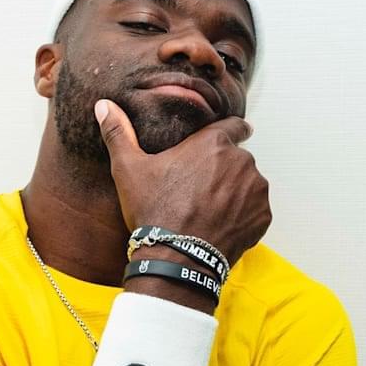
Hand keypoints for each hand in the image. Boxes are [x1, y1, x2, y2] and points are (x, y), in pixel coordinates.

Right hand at [95, 100, 270, 267]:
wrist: (176, 259)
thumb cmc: (154, 212)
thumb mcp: (128, 170)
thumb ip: (119, 133)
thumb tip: (103, 106)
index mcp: (214, 143)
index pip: (235, 126)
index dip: (228, 133)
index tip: (220, 145)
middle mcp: (241, 161)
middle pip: (237, 159)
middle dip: (223, 171)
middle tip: (199, 191)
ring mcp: (256, 190)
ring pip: (248, 185)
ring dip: (235, 193)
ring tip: (209, 211)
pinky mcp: (262, 217)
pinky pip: (255, 211)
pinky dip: (242, 217)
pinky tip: (219, 226)